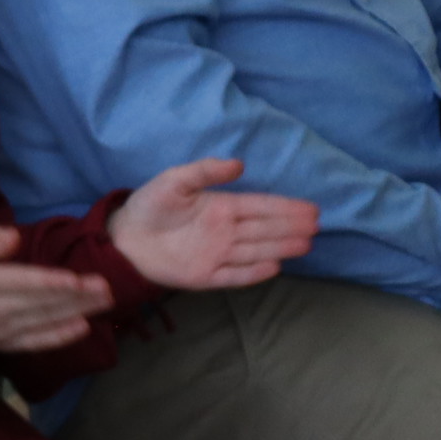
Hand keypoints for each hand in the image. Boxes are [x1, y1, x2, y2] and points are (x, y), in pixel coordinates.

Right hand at [0, 225, 112, 353]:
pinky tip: (83, 327)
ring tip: (104, 302)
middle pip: (41, 303)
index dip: (52, 282)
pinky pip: (38, 342)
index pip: (23, 283)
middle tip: (107, 288)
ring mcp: (1, 332)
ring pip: (44, 321)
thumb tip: (15, 237)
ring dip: (77, 312)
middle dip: (77, 296)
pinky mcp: (6, 346)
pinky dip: (61, 336)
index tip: (80, 279)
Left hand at [102, 159, 315, 297]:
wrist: (123, 239)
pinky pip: (234, 275)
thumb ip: (204, 172)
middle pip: (264, 229)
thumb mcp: (174, 181)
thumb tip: (239, 163)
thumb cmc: (150, 206)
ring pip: (256, 250)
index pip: (260, 207)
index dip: (285, 207)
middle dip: (291, 226)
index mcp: (221, 207)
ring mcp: (218, 254)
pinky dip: (253, 273)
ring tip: (306, 243)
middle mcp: (225, 231)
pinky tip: (274, 267)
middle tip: (316, 225)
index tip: (311, 208)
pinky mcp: (206, 276)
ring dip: (280, 247)